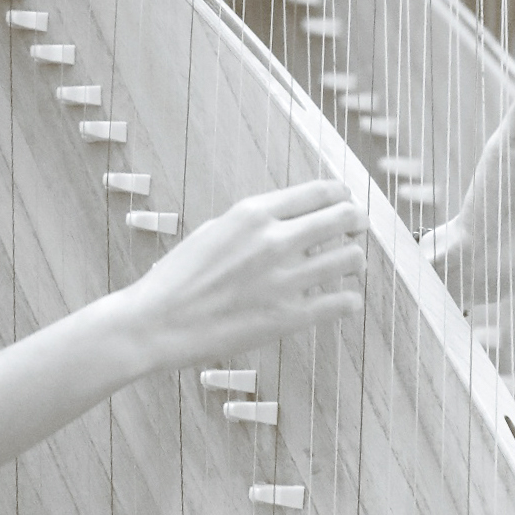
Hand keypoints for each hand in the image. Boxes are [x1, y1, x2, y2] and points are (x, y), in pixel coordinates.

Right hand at [123, 181, 366, 371]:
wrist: (158, 322)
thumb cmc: (179, 278)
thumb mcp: (215, 230)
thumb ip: (254, 223)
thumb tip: (289, 220)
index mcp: (254, 213)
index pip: (320, 192)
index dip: (341, 195)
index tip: (345, 202)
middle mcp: (275, 241)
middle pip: (343, 219)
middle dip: (356, 223)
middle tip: (356, 232)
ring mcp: (285, 279)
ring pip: (350, 259)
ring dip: (355, 262)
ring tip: (349, 268)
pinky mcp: (289, 317)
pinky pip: (343, 302)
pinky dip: (350, 299)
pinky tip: (344, 300)